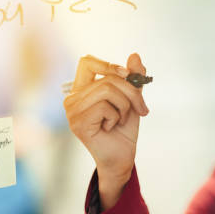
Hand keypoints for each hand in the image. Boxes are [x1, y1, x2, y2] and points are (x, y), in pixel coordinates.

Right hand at [64, 54, 148, 209]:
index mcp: (81, 90)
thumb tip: (135, 55)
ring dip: (124, 106)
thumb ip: (132, 78)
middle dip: (131, 92)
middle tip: (142, 109)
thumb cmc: (123, 130)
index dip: (109, 65)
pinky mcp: (78, 123)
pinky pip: (104, 106)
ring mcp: (72, 112)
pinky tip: (111, 127)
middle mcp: (72, 99)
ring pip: (107, 90)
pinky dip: (116, 116)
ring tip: (122, 119)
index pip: (87, 62)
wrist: (121, 158)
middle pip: (106, 78)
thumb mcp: (132, 99)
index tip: (128, 75)